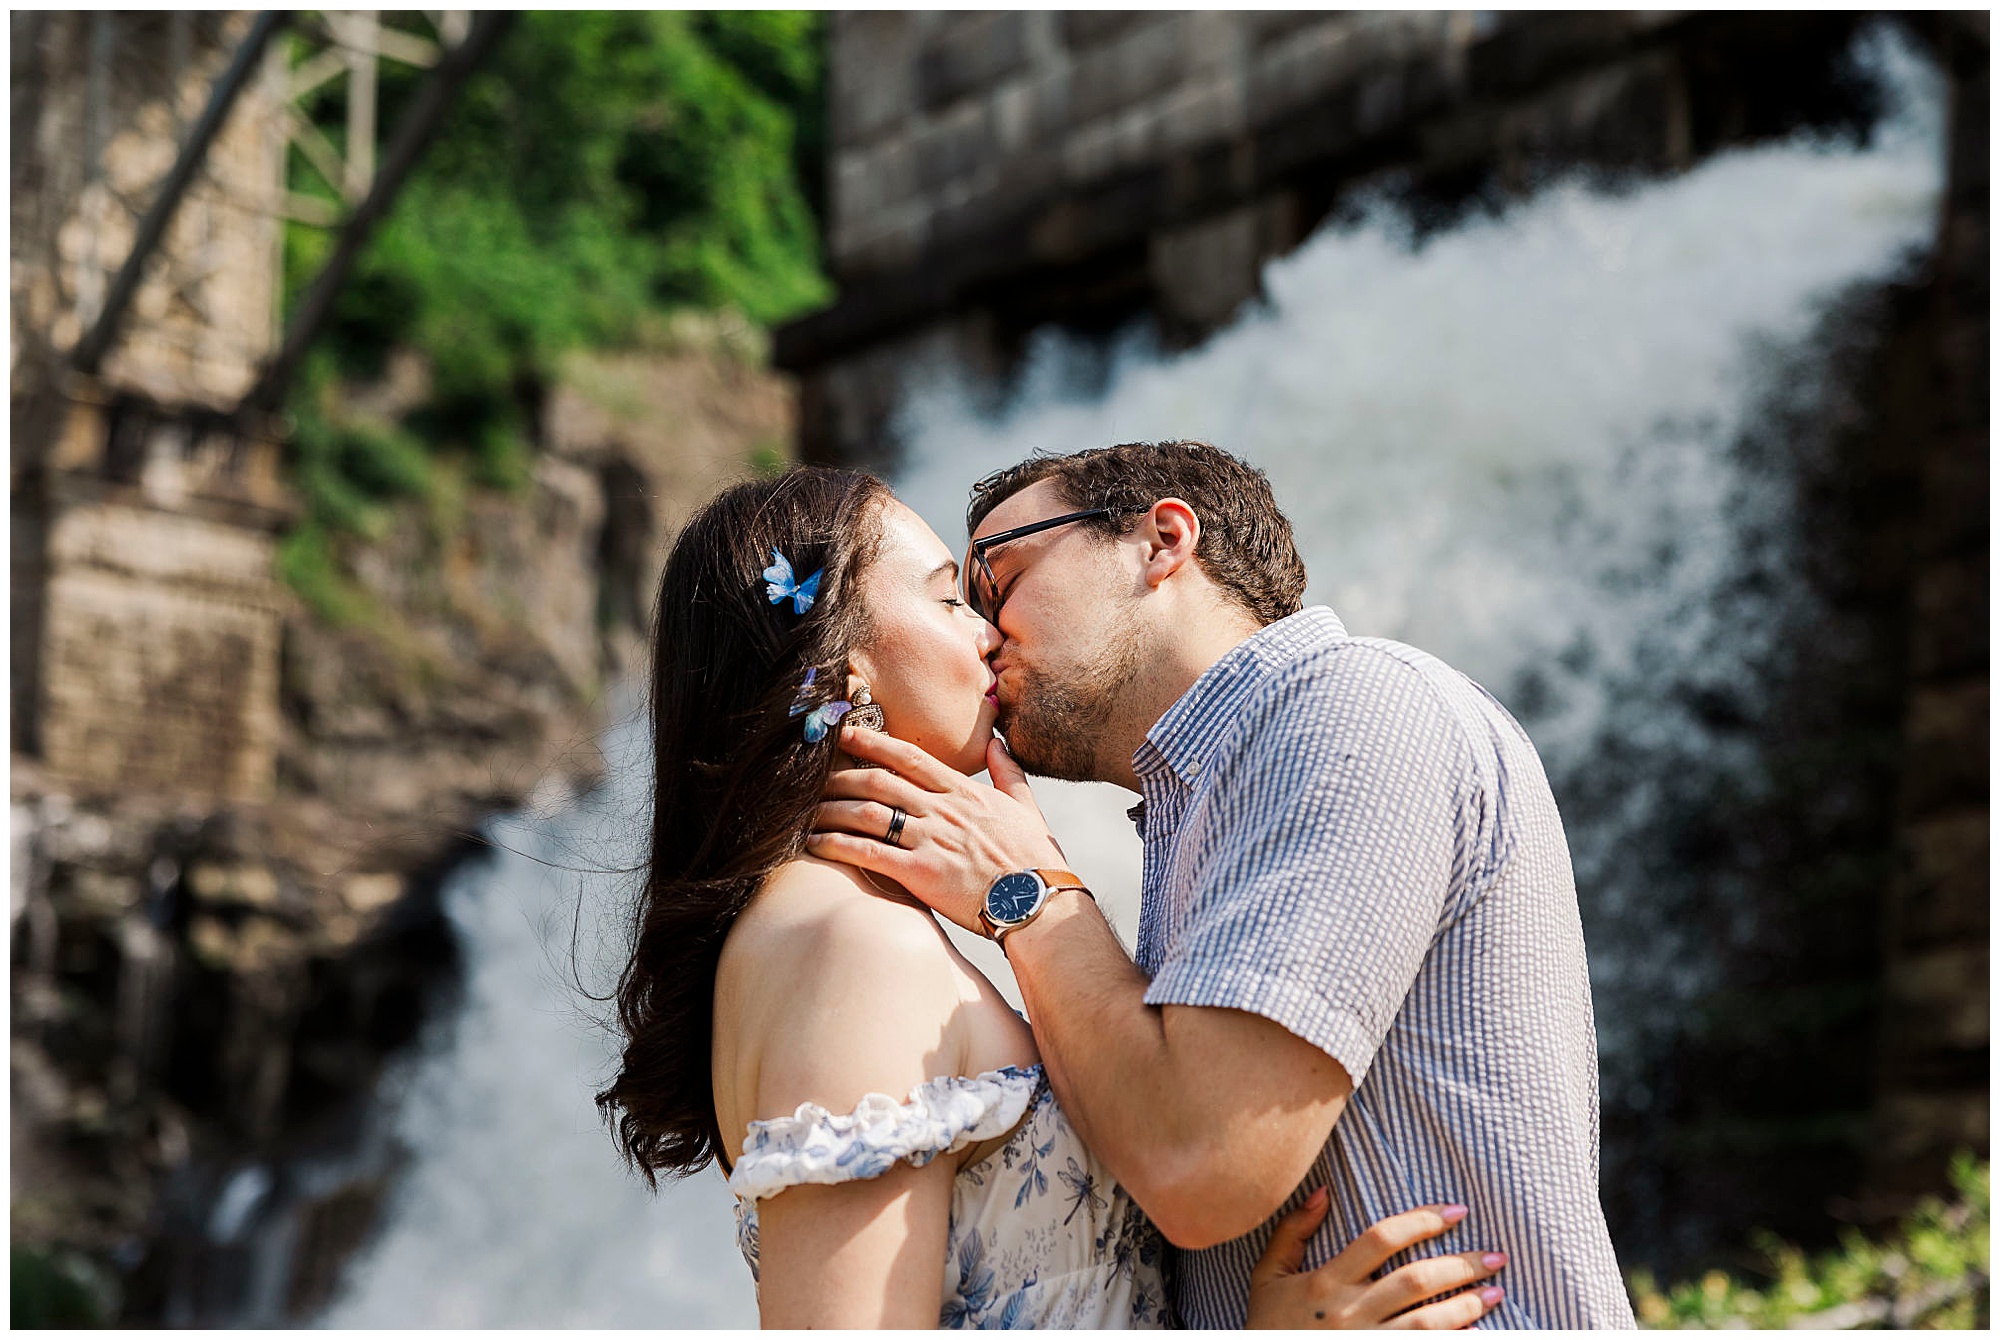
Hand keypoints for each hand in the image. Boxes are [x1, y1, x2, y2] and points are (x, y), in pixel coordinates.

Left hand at [807, 730, 1066, 933]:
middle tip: (814, 775)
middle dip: (842, 774)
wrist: (1039, 904)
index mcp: (965, 793)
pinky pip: (868, 853)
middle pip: (880, 780)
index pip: (911, 757)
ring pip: (868, 812)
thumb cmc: (1036, 862)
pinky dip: (838, 845)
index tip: (847, 733)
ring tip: (807, 812)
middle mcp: (943, 810)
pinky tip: (816, 845)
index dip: (874, 742)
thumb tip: (998, 743)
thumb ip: (1009, 773)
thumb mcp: (1028, 809)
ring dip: (832, 809)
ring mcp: (931, 840)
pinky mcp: (921, 874)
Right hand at [1245, 1189, 1506, 1328]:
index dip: (1421, 1221)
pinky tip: (1475, 1331)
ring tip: (1496, 1292)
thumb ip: (1292, 1233)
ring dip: (1466, 1306)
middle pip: (1414, 1281)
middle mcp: (1348, 1312)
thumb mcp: (1268, 1277)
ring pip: (1426, 1321)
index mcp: (1324, 1282)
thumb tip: (1322, 1190)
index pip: (1380, 1239)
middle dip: (1460, 1265)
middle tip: (1495, 1256)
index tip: (1455, 1211)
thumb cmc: (1268, 1327)